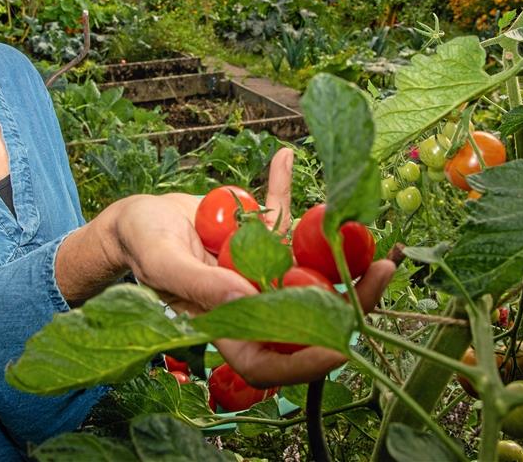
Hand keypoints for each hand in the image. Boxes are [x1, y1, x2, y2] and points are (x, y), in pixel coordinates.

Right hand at [113, 148, 396, 386]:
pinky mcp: (260, 236)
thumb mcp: (163, 264)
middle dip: (354, 298)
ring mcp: (262, 269)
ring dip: (342, 246)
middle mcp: (254, 303)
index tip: (349, 336)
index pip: (276, 362)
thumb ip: (201, 285)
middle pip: (311, 316)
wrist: (136, 220)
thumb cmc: (139, 247)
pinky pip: (282, 216)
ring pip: (312, 267)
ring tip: (365, 221)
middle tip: (386, 268)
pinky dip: (285, 188)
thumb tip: (247, 299)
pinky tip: (285, 159)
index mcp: (228, 327)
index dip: (314, 358)